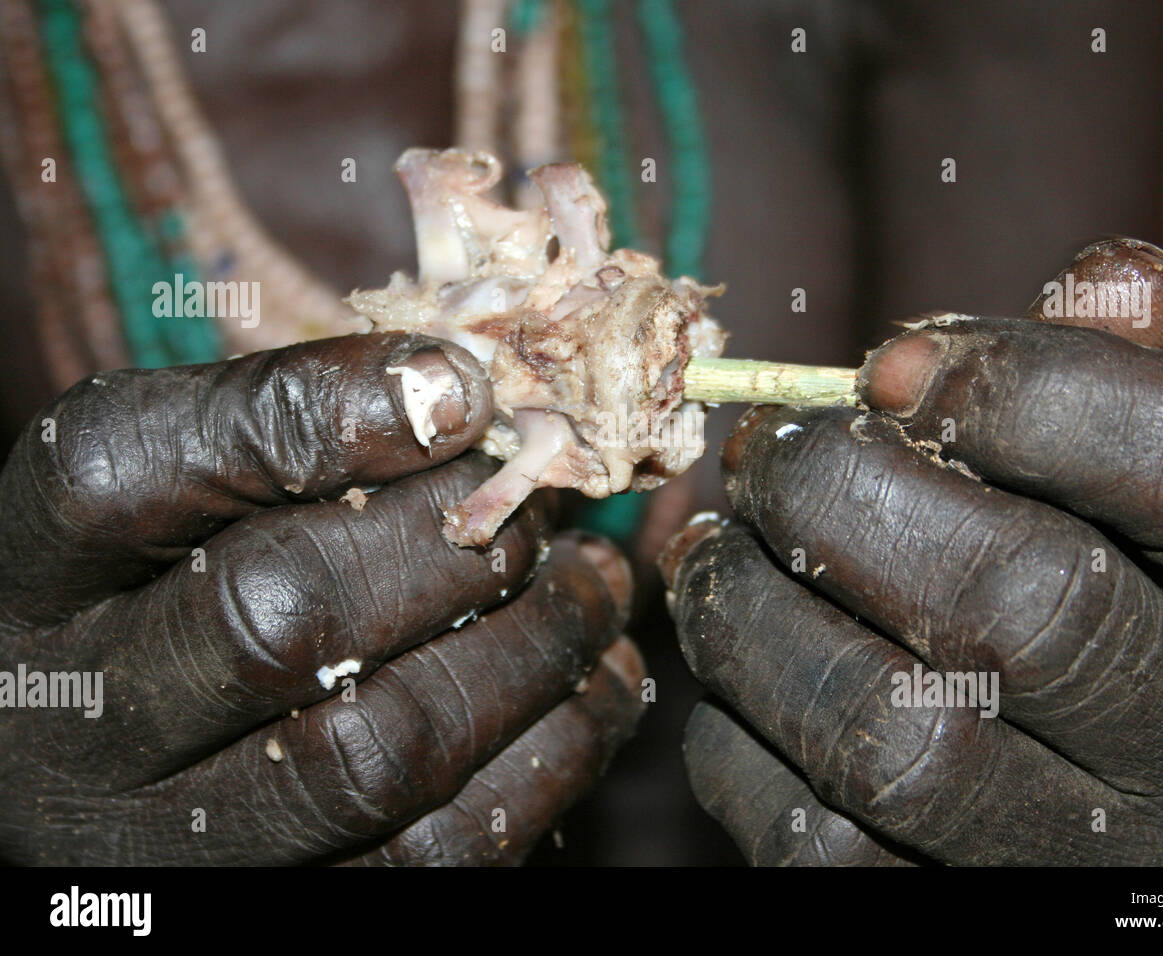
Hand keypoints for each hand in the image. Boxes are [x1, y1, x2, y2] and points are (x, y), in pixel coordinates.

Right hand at [0, 333, 642, 864]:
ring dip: (529, 650)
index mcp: (39, 570)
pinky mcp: (295, 901)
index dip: (314, 415)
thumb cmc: (170, 582)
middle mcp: (82, 717)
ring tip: (591, 580)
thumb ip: (278, 423)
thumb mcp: (180, 482)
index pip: (130, 472)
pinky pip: (440, 851)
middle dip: (448, 546)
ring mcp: (178, 838)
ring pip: (375, 755)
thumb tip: (461, 386)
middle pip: (273, 623)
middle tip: (536, 504)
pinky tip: (591, 676)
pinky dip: (552, 751)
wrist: (124, 755)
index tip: (460, 387)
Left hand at [662, 240, 1162, 864]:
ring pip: (893, 741)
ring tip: (721, 547)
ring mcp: (1097, 868)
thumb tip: (1101, 282)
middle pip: (1024, 607)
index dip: (1029, 392)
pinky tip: (743, 673)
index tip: (893, 361)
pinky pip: (820, 846)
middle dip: (846, 496)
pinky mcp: (966, 925)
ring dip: (755, 615)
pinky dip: (738, 741)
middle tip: (770, 453)